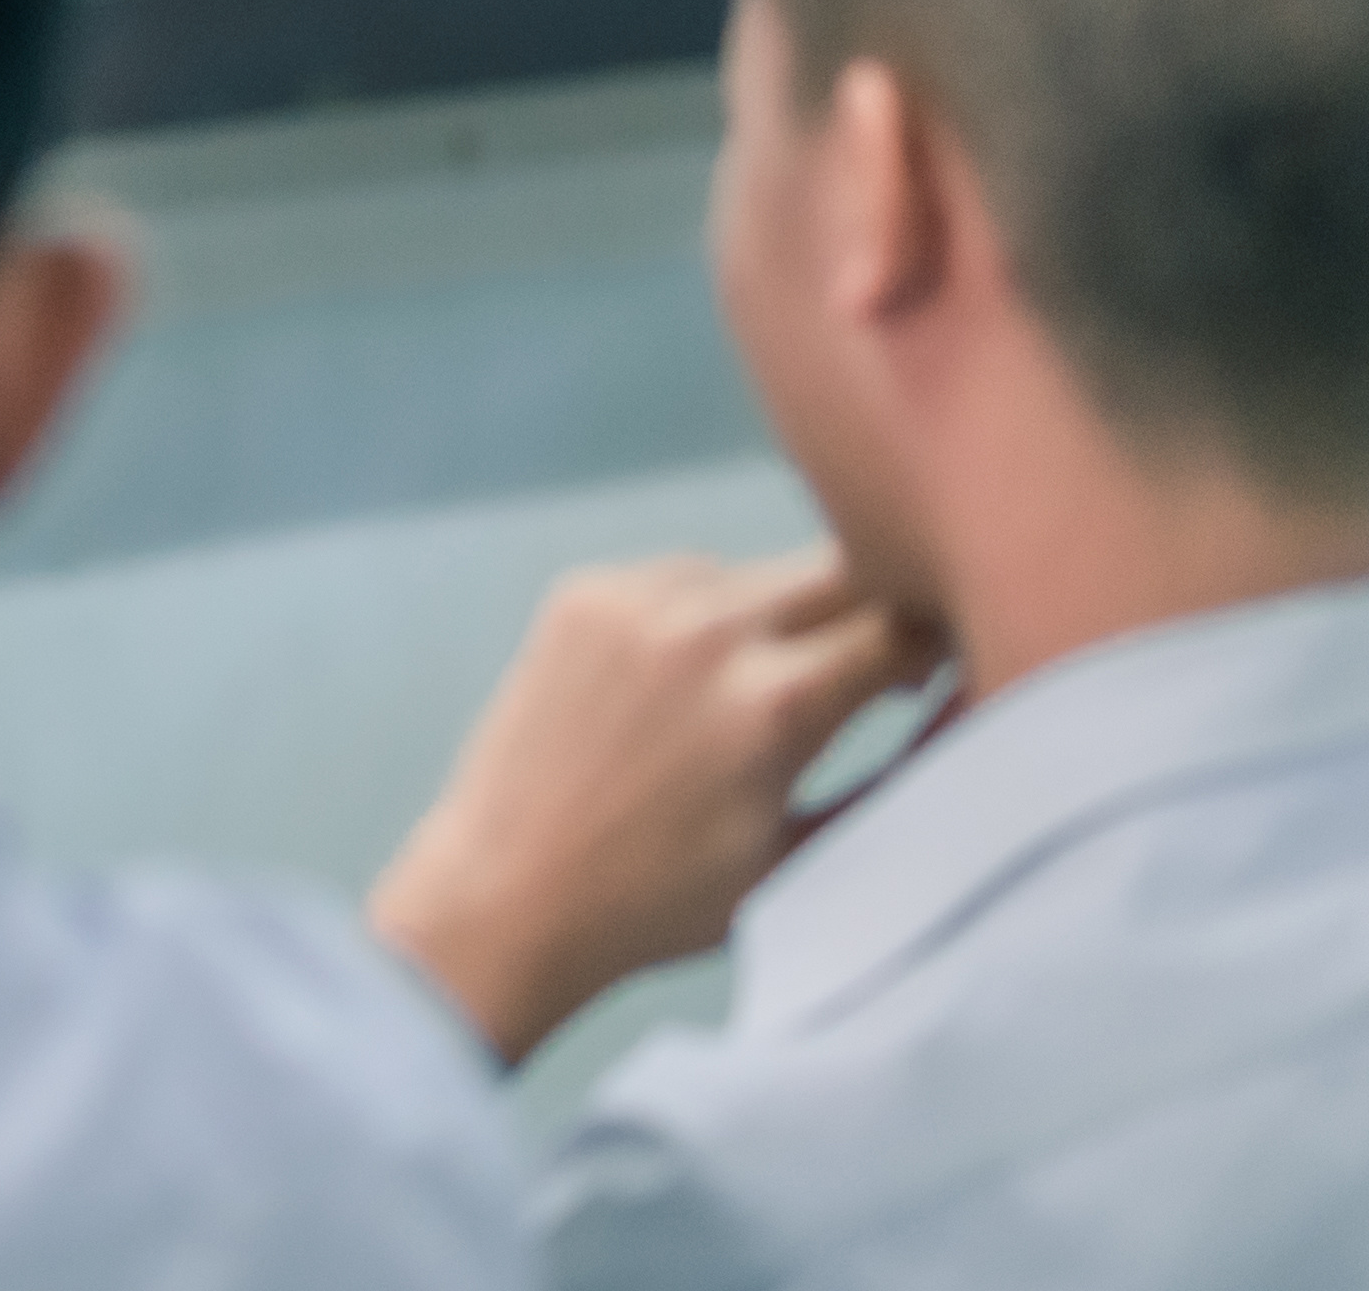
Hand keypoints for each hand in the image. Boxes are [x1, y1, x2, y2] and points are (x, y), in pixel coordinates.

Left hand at [368, 546, 940, 1061]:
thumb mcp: (805, 853)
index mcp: (778, 703)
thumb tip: (964, 710)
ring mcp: (636, 600)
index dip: (946, 642)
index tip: (948, 672)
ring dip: (793, 612)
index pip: (907, 625)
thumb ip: (893, 776)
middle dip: (882, 609)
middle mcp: (709, 631)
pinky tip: (698, 674)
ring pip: (764, 571)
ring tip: (778, 682)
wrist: (508, 889)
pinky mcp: (582, 591)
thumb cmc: (666, 901)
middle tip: (883, 667)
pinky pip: (686, 576)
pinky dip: (712, 611)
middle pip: (845, 572)